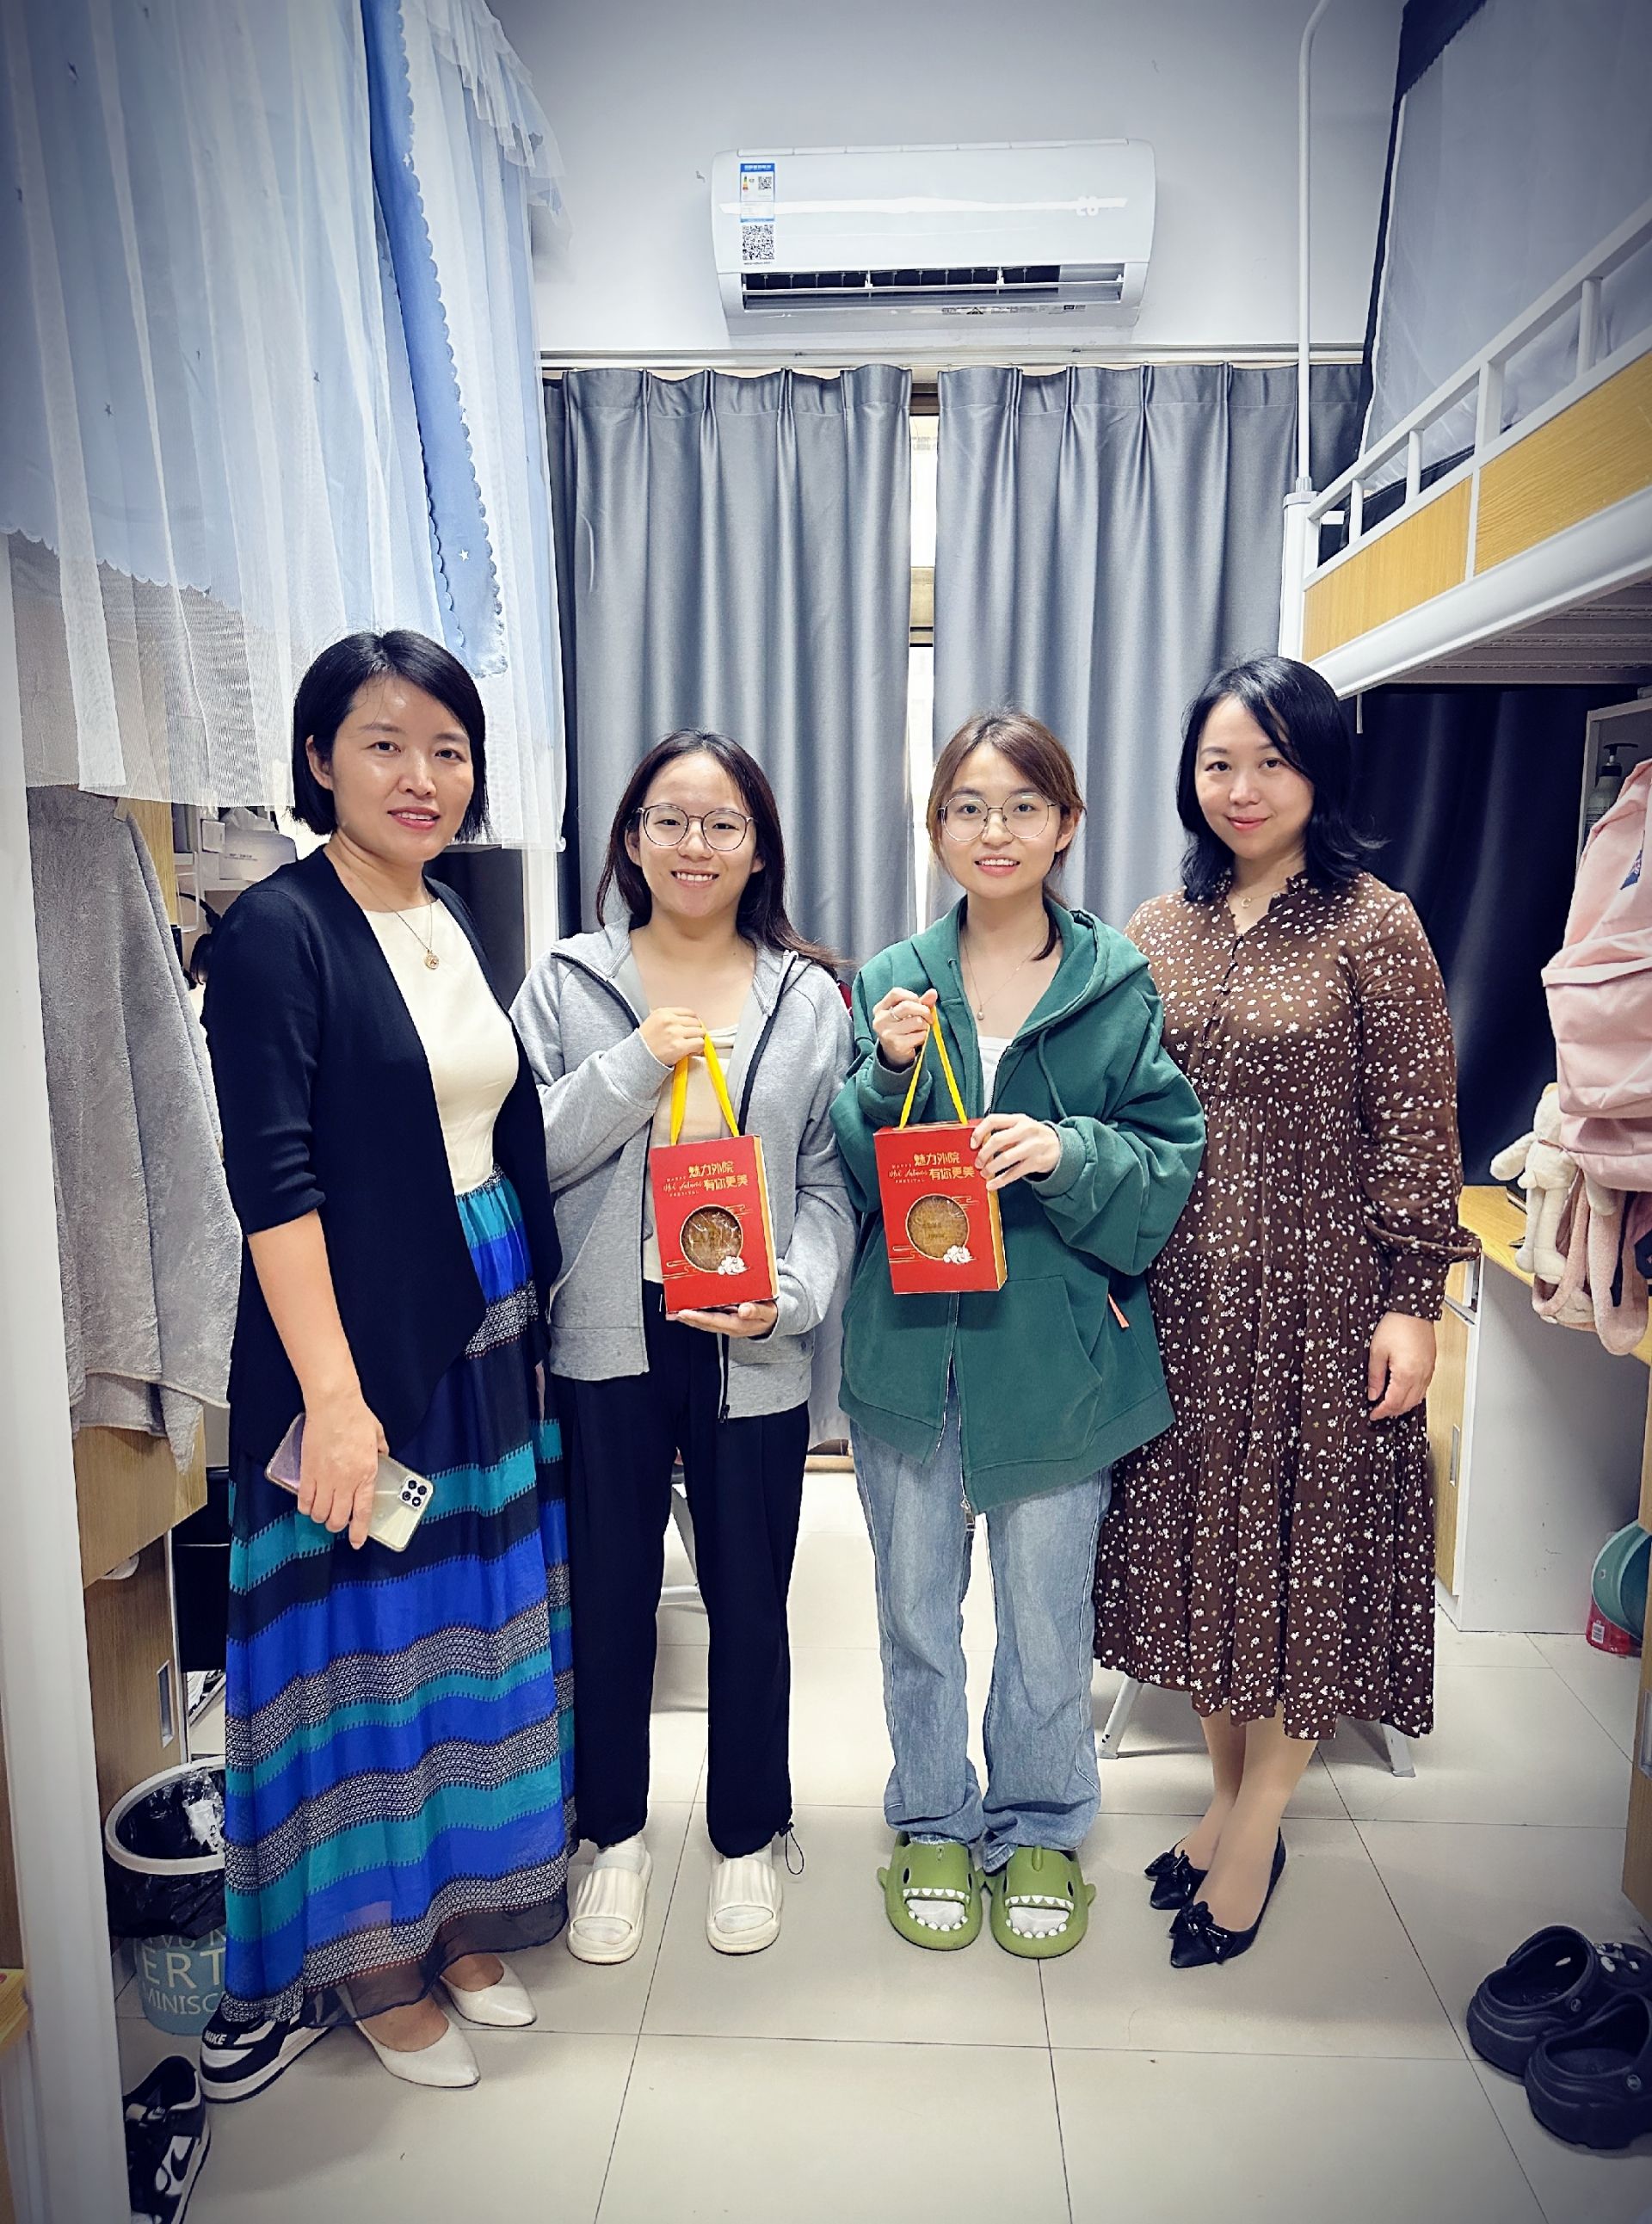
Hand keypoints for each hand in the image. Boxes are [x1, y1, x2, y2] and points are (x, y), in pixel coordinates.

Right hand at [297, 1391, 387, 1548]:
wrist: (333, 1405)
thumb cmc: (355, 1417)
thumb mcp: (377, 1435)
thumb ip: (381, 1450)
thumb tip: (382, 1456)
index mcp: (366, 1473)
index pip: (362, 1511)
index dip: (358, 1531)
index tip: (356, 1541)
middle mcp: (346, 1480)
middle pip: (338, 1518)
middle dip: (337, 1525)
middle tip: (337, 1522)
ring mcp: (325, 1478)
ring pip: (320, 1513)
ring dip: (321, 1517)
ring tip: (323, 1512)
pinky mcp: (308, 1472)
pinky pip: (305, 1500)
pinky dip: (306, 1507)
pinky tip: (308, 1504)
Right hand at [640, 1007, 707, 1067]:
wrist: (636, 1059)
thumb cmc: (644, 1044)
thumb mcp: (653, 1022)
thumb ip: (669, 1019)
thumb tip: (688, 1022)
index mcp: (663, 1013)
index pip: (689, 1012)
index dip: (692, 1022)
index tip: (691, 1029)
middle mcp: (669, 1020)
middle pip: (696, 1022)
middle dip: (696, 1032)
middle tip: (691, 1039)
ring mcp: (675, 1033)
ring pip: (700, 1033)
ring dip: (697, 1040)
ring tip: (690, 1046)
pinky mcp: (679, 1046)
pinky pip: (699, 1043)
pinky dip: (698, 1048)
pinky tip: (691, 1051)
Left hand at [674, 1301, 778, 1338]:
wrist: (774, 1320)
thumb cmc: (770, 1315)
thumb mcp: (768, 1312)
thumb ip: (756, 1311)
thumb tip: (744, 1310)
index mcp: (738, 1325)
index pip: (714, 1321)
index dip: (698, 1317)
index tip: (685, 1312)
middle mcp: (729, 1327)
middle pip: (705, 1324)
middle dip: (688, 1319)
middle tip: (673, 1313)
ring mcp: (726, 1324)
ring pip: (705, 1323)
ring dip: (690, 1318)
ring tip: (675, 1313)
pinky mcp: (725, 1320)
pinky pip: (709, 1318)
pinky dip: (697, 1315)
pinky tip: (689, 1310)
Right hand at [871, 985, 936, 1068]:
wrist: (894, 1054)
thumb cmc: (902, 1028)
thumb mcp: (908, 1013)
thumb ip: (920, 1002)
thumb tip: (933, 992)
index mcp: (880, 1009)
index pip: (896, 993)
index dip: (911, 995)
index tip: (918, 1003)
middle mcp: (881, 1020)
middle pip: (907, 1006)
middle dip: (923, 1010)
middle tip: (928, 1017)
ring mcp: (888, 1033)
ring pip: (916, 1021)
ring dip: (924, 1025)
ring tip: (921, 1029)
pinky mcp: (897, 1045)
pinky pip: (919, 1035)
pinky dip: (924, 1035)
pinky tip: (918, 1038)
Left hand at [971, 1112, 1061, 1191]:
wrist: (1059, 1147)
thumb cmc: (1034, 1137)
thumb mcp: (1021, 1127)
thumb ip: (1003, 1133)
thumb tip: (979, 1145)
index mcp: (1019, 1119)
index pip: (994, 1120)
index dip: (979, 1132)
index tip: (972, 1144)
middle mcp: (1026, 1130)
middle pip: (998, 1140)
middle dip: (983, 1153)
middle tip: (978, 1162)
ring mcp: (1033, 1146)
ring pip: (1005, 1158)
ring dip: (991, 1168)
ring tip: (984, 1173)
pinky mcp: (1036, 1162)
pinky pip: (1014, 1173)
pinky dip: (1000, 1180)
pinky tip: (992, 1184)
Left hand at [1367, 1312, 1436, 1421]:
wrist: (1414, 1310)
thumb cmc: (1397, 1325)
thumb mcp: (1377, 1351)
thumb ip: (1375, 1376)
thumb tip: (1373, 1394)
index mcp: (1406, 1374)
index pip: (1393, 1403)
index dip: (1381, 1411)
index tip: (1373, 1414)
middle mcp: (1420, 1376)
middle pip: (1407, 1404)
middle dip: (1392, 1411)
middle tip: (1379, 1411)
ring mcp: (1428, 1372)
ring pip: (1417, 1399)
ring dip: (1403, 1405)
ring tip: (1390, 1404)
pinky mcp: (1431, 1366)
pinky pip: (1423, 1389)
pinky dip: (1413, 1396)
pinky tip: (1404, 1392)